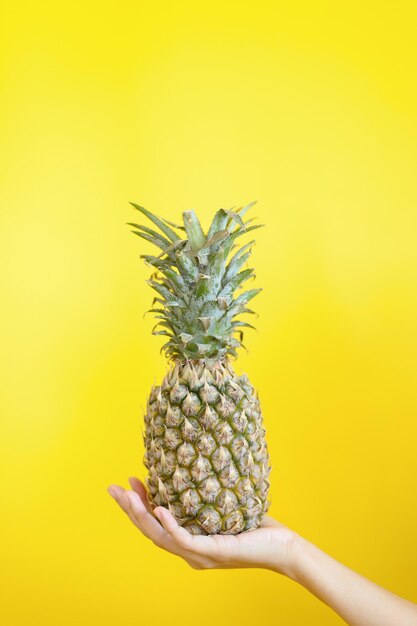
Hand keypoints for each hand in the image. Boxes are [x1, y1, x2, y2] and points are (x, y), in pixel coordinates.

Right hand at [108, 477, 296, 572]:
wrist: (282, 547)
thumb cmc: (256, 527)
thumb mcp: (224, 509)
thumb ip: (207, 497)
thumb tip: (195, 467)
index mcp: (190, 544)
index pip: (156, 525)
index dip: (139, 505)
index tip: (129, 481)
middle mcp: (190, 553)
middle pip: (150, 532)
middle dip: (129, 509)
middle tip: (112, 488)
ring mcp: (199, 556)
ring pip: (160, 537)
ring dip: (141, 515)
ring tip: (127, 495)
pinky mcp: (212, 552)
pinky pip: (184, 540)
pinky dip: (169, 525)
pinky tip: (159, 509)